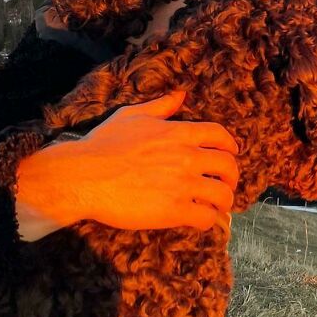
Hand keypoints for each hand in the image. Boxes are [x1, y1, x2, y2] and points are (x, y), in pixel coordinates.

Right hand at [15, 90, 238, 238]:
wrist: (84, 177)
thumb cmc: (103, 145)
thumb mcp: (132, 116)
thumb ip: (161, 106)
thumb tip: (181, 95)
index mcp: (179, 133)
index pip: (219, 135)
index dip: (230, 145)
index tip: (231, 153)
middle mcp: (187, 157)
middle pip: (228, 165)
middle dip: (232, 176)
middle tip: (227, 184)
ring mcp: (182, 185)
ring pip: (222, 194)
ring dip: (224, 201)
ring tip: (218, 206)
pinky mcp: (174, 210)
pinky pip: (205, 217)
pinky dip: (208, 220)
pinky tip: (201, 221)